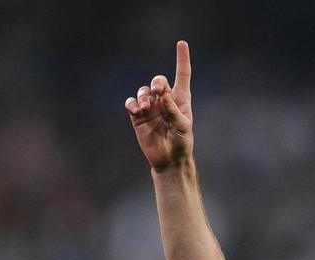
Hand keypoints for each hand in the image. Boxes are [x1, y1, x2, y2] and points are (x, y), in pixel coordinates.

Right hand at [126, 41, 193, 171]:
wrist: (168, 160)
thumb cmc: (181, 143)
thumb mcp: (183, 127)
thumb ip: (173, 111)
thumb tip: (163, 96)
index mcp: (180, 99)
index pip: (182, 75)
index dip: (182, 59)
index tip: (181, 43)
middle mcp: (165, 100)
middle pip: (158, 80)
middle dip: (157, 83)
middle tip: (157, 92)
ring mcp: (151, 108)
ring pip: (143, 91)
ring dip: (143, 96)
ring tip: (145, 108)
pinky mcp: (138, 117)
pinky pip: (132, 103)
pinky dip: (132, 103)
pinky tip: (136, 110)